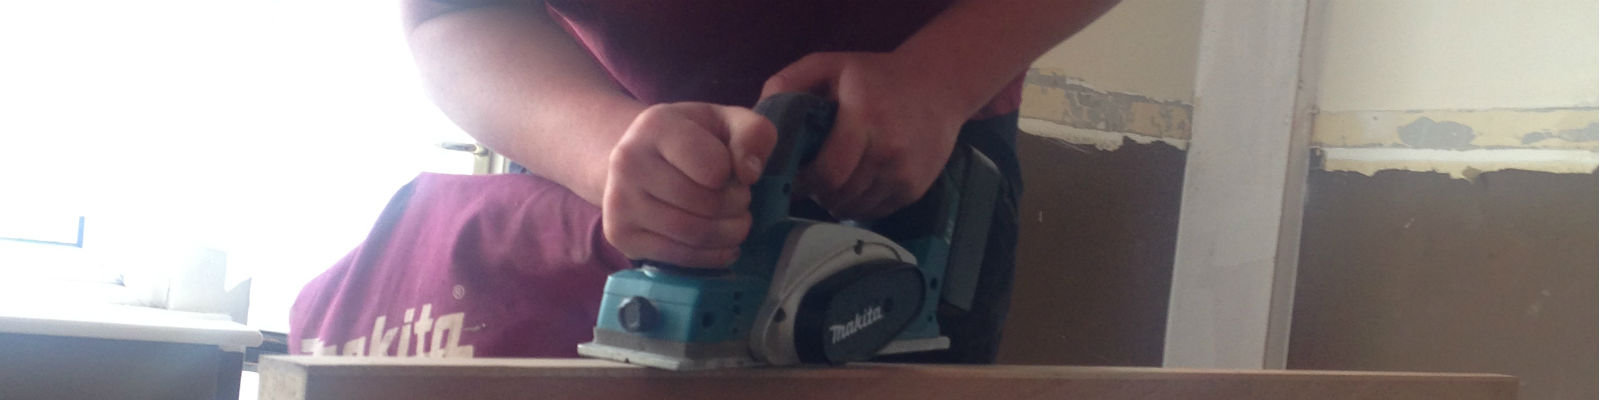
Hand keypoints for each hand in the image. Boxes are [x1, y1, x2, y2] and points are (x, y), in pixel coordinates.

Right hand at [602, 103, 776, 267]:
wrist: (640, 159)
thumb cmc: (692, 139)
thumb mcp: (727, 121)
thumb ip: (752, 134)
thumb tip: (749, 174)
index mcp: (655, 126)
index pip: (714, 167)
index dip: (734, 175)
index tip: (731, 171)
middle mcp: (627, 162)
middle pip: (705, 204)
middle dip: (737, 207)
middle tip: (741, 201)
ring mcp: (619, 202)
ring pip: (694, 234)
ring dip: (729, 234)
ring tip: (737, 222)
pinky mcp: (620, 235)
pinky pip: (679, 257)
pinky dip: (712, 256)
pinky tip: (724, 245)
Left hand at [761, 52, 972, 219]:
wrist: (939, 86)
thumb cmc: (876, 76)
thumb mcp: (830, 65)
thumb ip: (789, 83)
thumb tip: (760, 116)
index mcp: (864, 116)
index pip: (827, 172)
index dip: (804, 182)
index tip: (794, 177)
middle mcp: (888, 148)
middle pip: (840, 193)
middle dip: (818, 193)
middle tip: (810, 181)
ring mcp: (905, 171)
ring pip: (856, 207)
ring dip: (837, 201)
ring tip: (832, 182)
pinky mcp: (915, 188)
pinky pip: (876, 211)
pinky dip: (859, 204)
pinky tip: (855, 185)